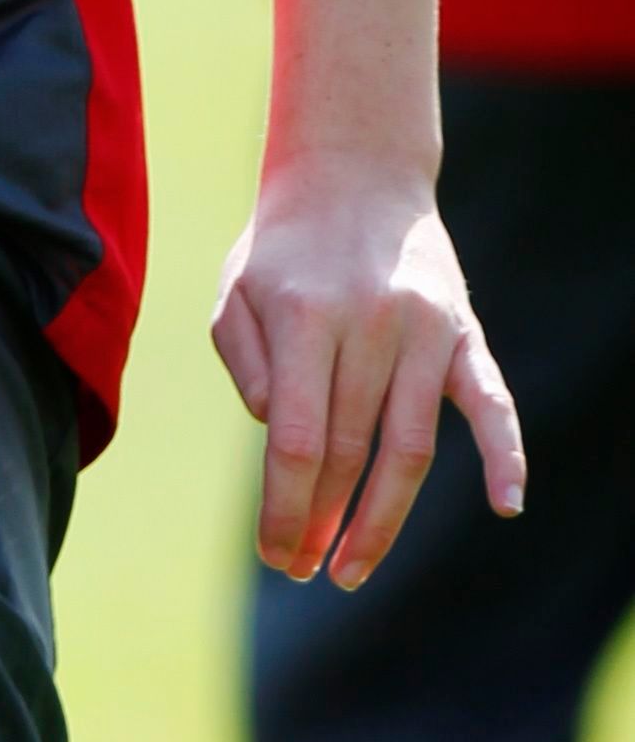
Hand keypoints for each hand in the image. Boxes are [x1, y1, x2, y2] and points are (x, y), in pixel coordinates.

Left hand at [211, 175, 524, 590]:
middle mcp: (371, 324)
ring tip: (353, 567)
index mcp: (305, 317)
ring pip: (411, 446)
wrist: (354, 172)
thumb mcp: (236, 293)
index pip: (294, 441)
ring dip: (383, 517)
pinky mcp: (464, 332)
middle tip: (302, 569)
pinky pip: (492, 401)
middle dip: (322, 521)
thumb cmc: (282, 247)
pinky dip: (505, 453)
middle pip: (350, 451)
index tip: (273, 554)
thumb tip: (274, 437)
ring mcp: (426, 330)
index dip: (283, 508)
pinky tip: (506, 505)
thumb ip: (244, 366)